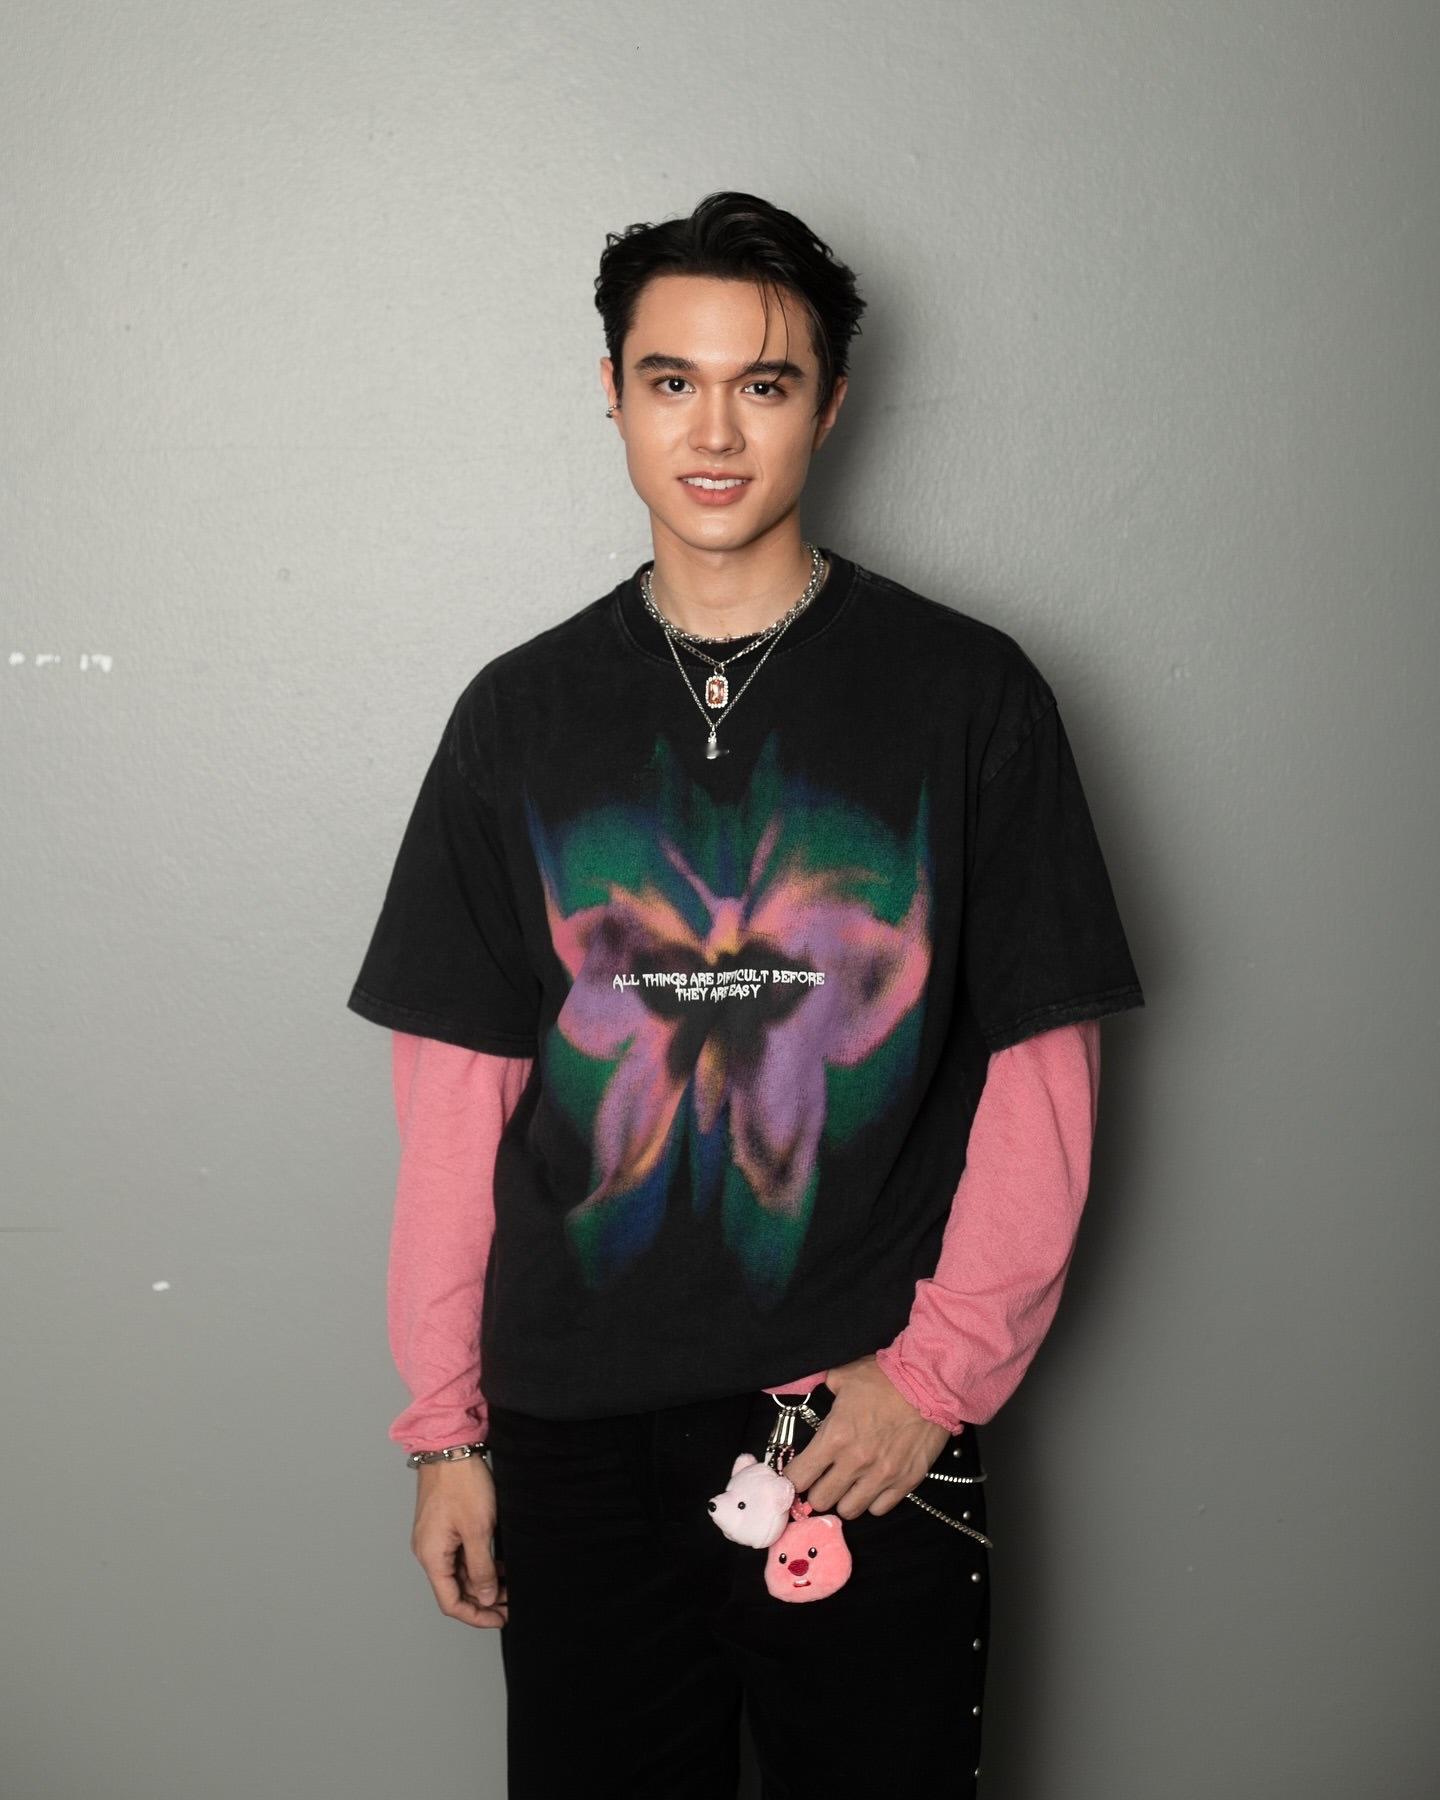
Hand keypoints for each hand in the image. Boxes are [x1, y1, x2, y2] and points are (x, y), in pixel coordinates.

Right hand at [411, 1456, 507, 1629]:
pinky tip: (500, 1563)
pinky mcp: (443, 1525)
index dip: (477, 1615)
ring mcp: (435, 1538)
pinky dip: (478, 1563)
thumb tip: (487, 1597)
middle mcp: (429, 1551)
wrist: (450, 1446)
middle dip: (483, 1599)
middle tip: (511, 1602)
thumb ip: (482, 1568)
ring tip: (510, 1584)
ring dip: (483, 1581)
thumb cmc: (461, 1483)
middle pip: (454, 1589)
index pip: (451, 1602)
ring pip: (459, 1572)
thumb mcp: (478, 1529)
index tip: (501, 1618)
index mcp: (432, 1556)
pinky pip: (459, 1554)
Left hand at [779, 1353, 952, 1518]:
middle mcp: (855, 1462)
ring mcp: (881, 1476)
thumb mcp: (843, 1376)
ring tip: (848, 1485)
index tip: (796, 1475)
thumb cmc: (884, 1377)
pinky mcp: (905, 1482)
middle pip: (820, 1501)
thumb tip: (811, 1390)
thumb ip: (822, 1389)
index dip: (792, 1478)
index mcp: (834, 1436)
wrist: (929, 1382)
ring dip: (844, 1498)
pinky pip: (880, 1509)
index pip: (799, 1477)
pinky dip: (872, 1500)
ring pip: (849, 1511)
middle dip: (817, 1491)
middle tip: (822, 1480)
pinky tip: (872, 1485)